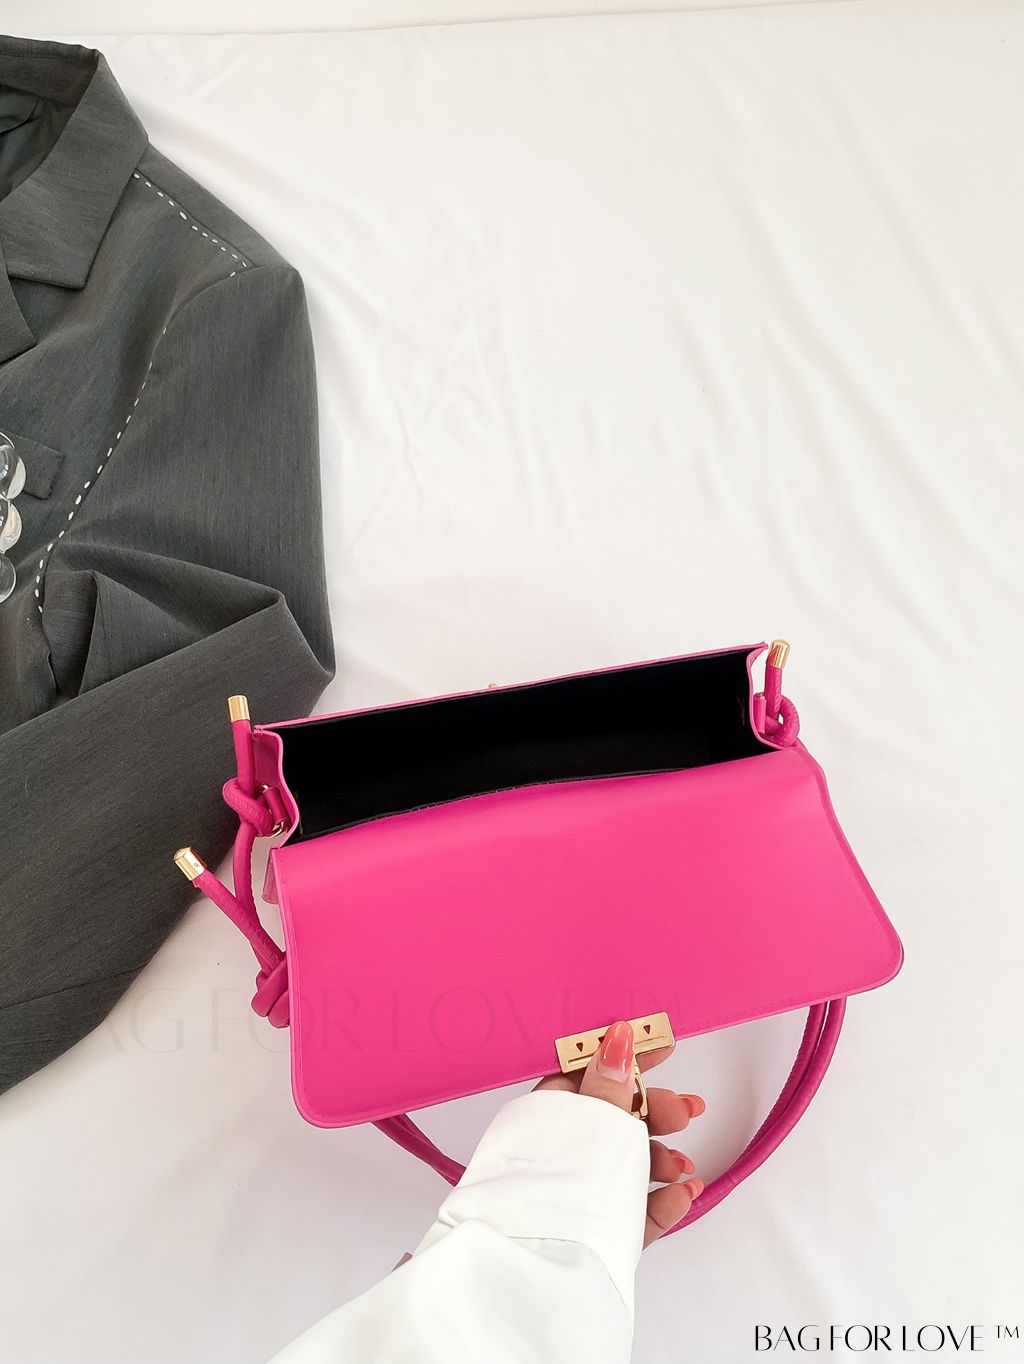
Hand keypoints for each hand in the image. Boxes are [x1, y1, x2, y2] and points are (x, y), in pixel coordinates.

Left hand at [534, 1019, 704, 1245]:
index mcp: (547, 1116)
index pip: (589, 1073)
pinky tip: (683, 1196)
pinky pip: (631, 1213)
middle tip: (687, 1111)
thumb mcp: (589, 1123)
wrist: (531, 1270)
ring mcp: (576, 1195)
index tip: (666, 1044)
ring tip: (683, 1168)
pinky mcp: (593, 1235)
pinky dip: (660, 1203)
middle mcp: (559, 1153)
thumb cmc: (554, 1185)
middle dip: (655, 1114)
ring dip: (661, 1160)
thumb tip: (619, 1036)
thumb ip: (608, 1084)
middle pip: (615, 1121)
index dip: (628, 1058)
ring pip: (626, 1168)